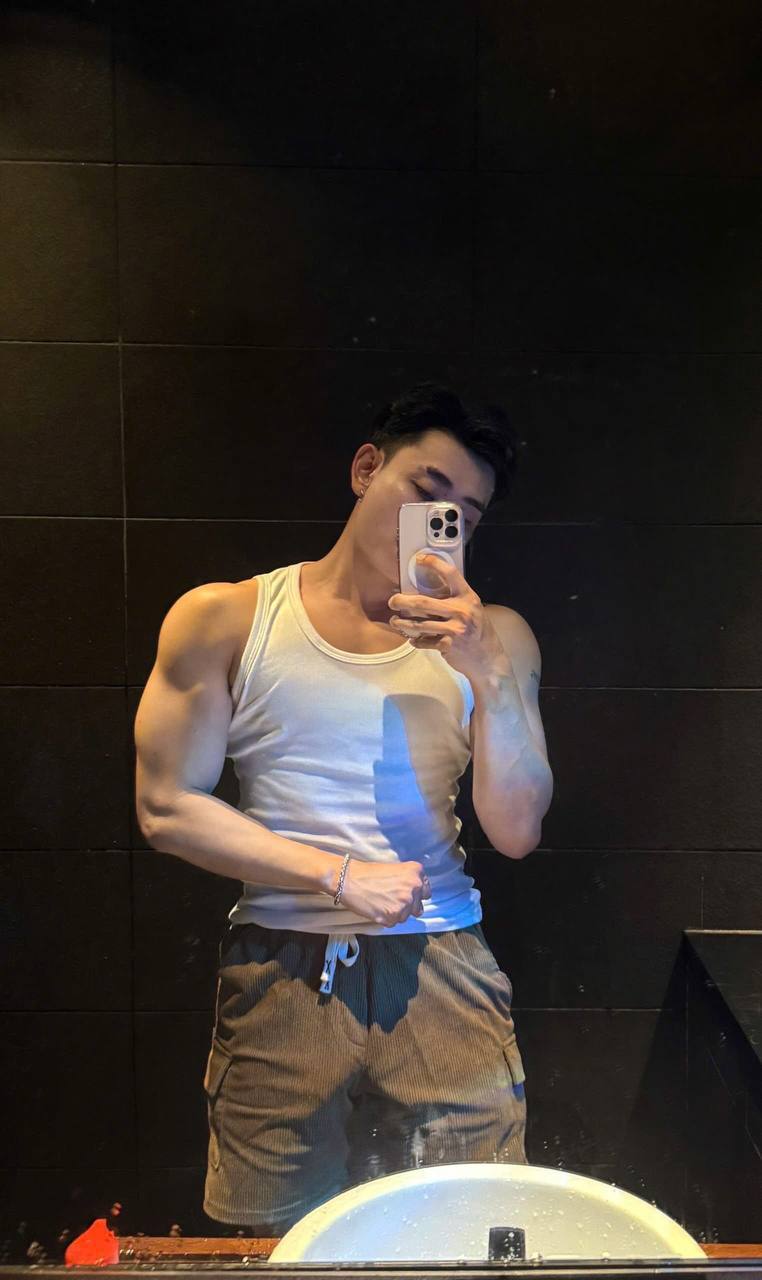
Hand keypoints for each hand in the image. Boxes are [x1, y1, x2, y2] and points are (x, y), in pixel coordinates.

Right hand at [338, 860, 430, 926]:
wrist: (350, 880)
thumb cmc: (369, 873)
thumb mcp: (396, 869)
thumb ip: (409, 880)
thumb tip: (417, 895)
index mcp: (416, 871)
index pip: (426, 891)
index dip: (415, 894)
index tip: (405, 894)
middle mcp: (415, 887)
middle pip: (418, 907)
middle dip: (408, 906)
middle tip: (392, 899)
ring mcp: (405, 903)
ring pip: (406, 916)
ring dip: (396, 913)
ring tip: (382, 902)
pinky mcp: (394, 916)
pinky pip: (394, 923)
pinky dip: (386, 918)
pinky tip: (377, 908)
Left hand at [387, 554, 506, 682]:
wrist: (488, 658)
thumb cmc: (478, 631)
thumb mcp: (472, 610)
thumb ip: (455, 600)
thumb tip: (427, 590)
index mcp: (468, 597)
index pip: (450, 574)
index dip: (434, 563)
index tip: (420, 559)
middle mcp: (461, 611)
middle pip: (423, 603)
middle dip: (402, 601)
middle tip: (392, 601)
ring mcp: (454, 629)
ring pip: (419, 624)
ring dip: (402, 623)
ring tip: (395, 621)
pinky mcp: (447, 645)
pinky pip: (424, 641)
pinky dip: (416, 641)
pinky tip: (413, 639)